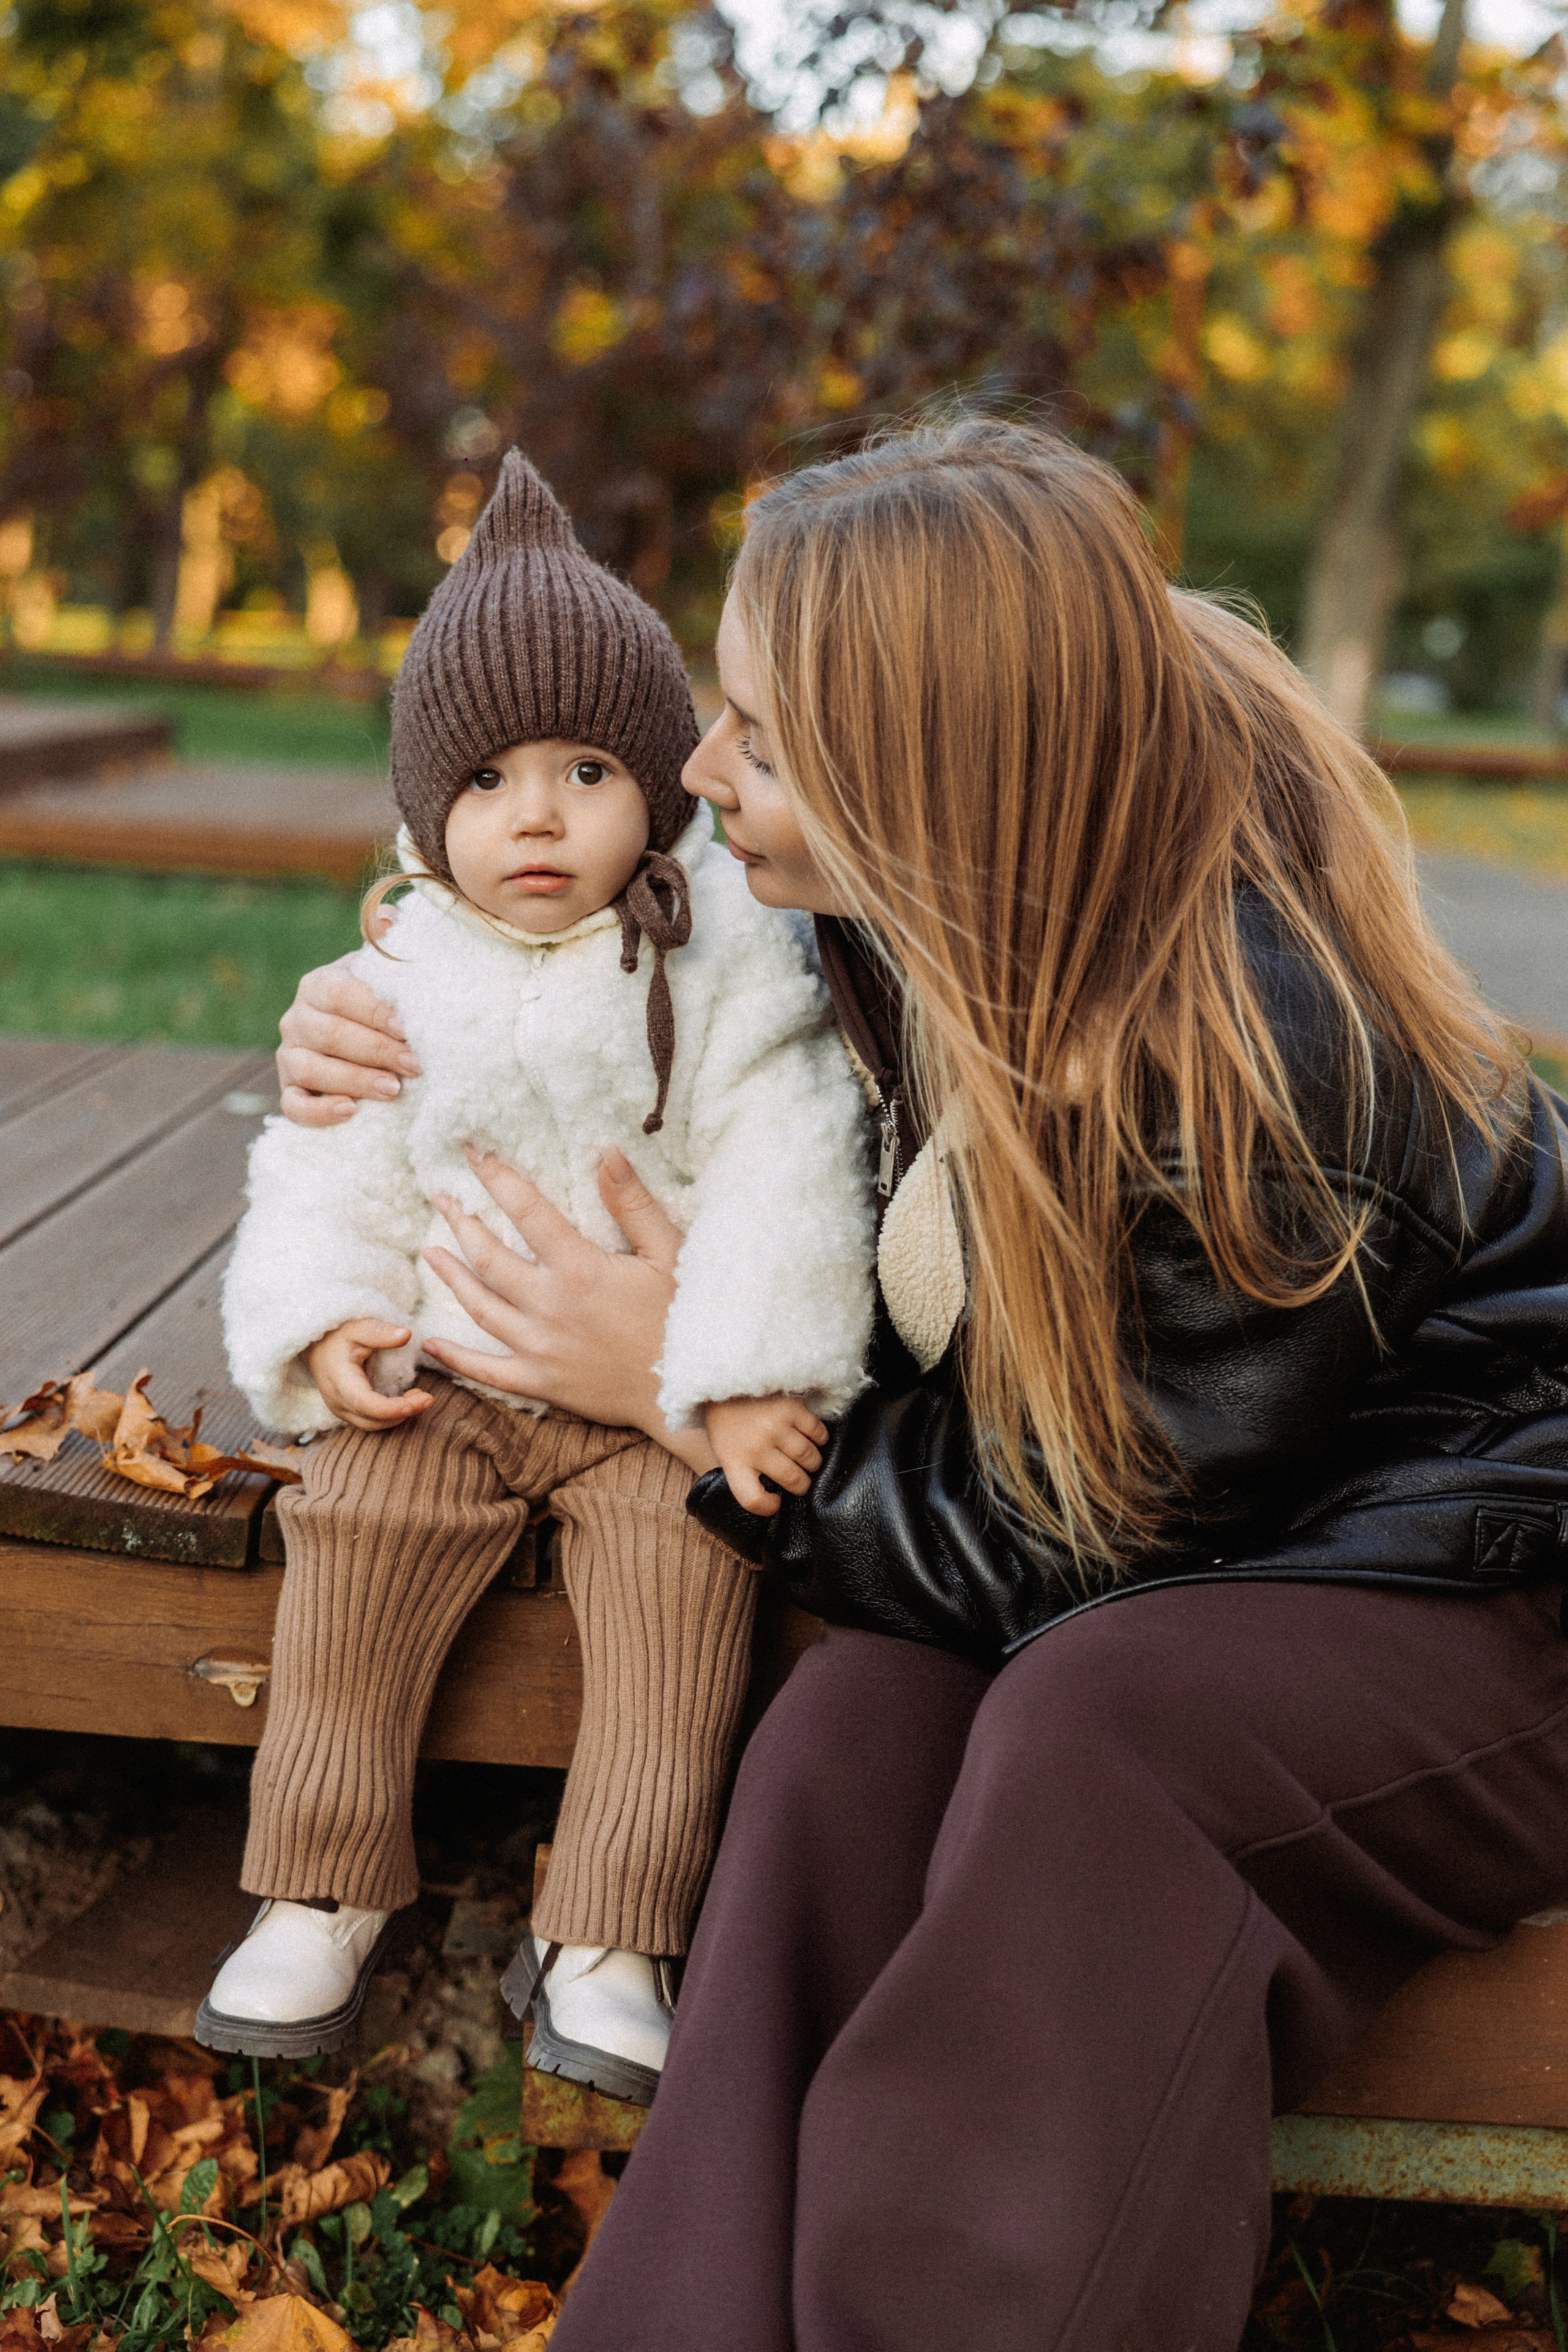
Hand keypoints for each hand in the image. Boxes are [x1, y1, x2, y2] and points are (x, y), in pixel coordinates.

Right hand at [277, 953, 421, 1126]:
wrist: (363, 1038)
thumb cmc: (380, 1003)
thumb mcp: (384, 973)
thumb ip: (387, 945)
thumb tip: (387, 917)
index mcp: (318, 985)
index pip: (340, 995)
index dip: (374, 1012)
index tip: (409, 1029)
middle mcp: (297, 1019)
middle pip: (329, 1035)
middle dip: (376, 1051)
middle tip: (416, 1065)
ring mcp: (289, 1056)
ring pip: (310, 1070)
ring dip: (354, 1081)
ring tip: (393, 1090)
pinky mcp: (289, 1091)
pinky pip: (293, 1106)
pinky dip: (319, 1113)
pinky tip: (350, 1112)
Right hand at [304, 1320, 433, 1430]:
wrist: (317, 1344)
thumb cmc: (339, 1335)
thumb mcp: (359, 1327)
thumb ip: (381, 1332)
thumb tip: (406, 1335)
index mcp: (339, 1381)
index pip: (367, 1404)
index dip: (394, 1408)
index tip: (422, 1399)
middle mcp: (337, 1401)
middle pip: (373, 1420)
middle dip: (403, 1413)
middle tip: (428, 1398)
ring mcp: (340, 1409)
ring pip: (372, 1425)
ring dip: (398, 1416)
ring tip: (420, 1397)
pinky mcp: (346, 1411)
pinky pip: (370, 1421)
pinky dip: (390, 1416)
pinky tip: (406, 1401)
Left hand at [421, 1147, 716, 1471]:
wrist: (686, 1391)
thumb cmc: (682, 1318)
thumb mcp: (667, 1252)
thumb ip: (632, 1203)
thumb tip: (607, 1152)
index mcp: (579, 1269)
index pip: (527, 1212)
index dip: (497, 1178)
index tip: (472, 1153)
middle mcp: (549, 1306)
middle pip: (489, 1257)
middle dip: (461, 1223)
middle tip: (443, 1199)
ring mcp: (539, 1347)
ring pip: (480, 1307)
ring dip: (452, 1277)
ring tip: (432, 1251)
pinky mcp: (540, 1382)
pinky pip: (486, 1371)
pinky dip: (456, 1358)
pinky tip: (432, 1343)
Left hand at [704, 1394, 826, 1516]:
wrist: (725, 1378)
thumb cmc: (727, 1421)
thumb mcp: (724, 1450)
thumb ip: (745, 1472)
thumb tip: (776, 1494)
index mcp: (734, 1460)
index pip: (752, 1499)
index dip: (768, 1507)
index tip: (776, 1502)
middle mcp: (756, 1446)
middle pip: (793, 1480)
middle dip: (802, 1484)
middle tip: (801, 1479)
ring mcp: (776, 1427)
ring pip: (810, 1458)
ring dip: (813, 1462)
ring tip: (807, 1459)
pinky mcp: (792, 1408)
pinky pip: (819, 1434)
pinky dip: (819, 1439)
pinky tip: (810, 1437)